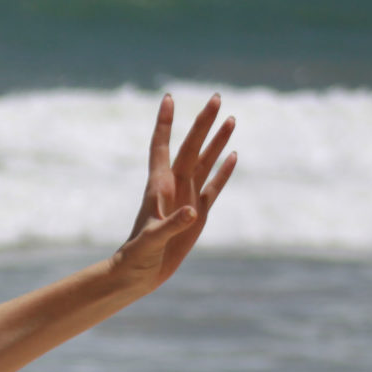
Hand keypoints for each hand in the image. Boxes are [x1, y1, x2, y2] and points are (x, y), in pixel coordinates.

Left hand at [112, 93, 237, 291]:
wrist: (138, 275)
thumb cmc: (137, 258)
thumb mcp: (152, 241)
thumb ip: (170, 225)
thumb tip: (191, 212)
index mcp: (158, 187)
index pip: (161, 147)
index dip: (164, 123)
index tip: (169, 98)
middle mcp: (173, 187)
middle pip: (191, 147)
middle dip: (203, 123)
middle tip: (217, 97)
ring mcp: (187, 198)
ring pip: (205, 162)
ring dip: (217, 141)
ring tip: (231, 118)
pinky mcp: (198, 214)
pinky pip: (213, 187)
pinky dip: (224, 172)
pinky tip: (233, 155)